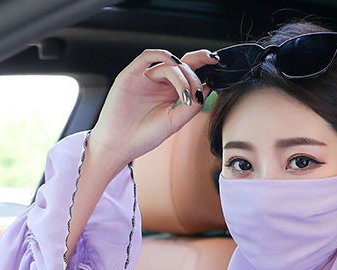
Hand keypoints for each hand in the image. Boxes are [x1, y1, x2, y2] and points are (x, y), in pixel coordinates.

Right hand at [87, 48, 218, 169]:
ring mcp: (146, 78)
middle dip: (197, 65)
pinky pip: (148, 56)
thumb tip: (208, 88)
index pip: (189, 74)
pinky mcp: (131, 74)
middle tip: (204, 79)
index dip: (203, 66)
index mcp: (170, 94)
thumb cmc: (143, 137)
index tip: (217, 65)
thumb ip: (192, 107)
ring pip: (169, 63)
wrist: (119, 145)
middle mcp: (159, 83)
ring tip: (185, 95)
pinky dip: (162, 57)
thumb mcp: (174, 123)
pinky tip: (172, 68)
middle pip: (182, 63)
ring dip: (182, 75)